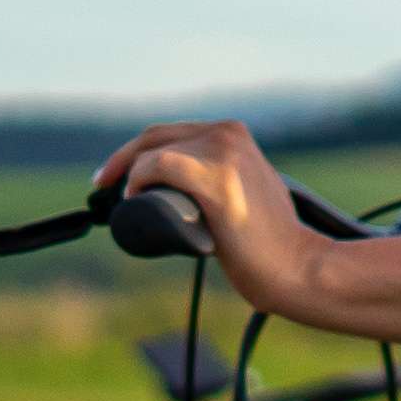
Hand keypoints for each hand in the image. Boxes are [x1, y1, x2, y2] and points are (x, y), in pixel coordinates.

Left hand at [94, 118, 326, 318]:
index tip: (117, 174)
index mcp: (235, 134)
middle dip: (123, 158)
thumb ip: (225, 181)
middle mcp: (228, 134)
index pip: (173, 133)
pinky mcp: (216, 177)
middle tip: (102, 185)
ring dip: (128, 172)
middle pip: (157, 135)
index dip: (137, 151)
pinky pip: (159, 165)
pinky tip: (132, 196)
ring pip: (154, 150)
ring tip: (121, 199)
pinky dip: (139, 179)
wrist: (299, 267)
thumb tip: (186, 195)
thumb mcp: (248, 193)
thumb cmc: (273, 245)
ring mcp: (223, 152)